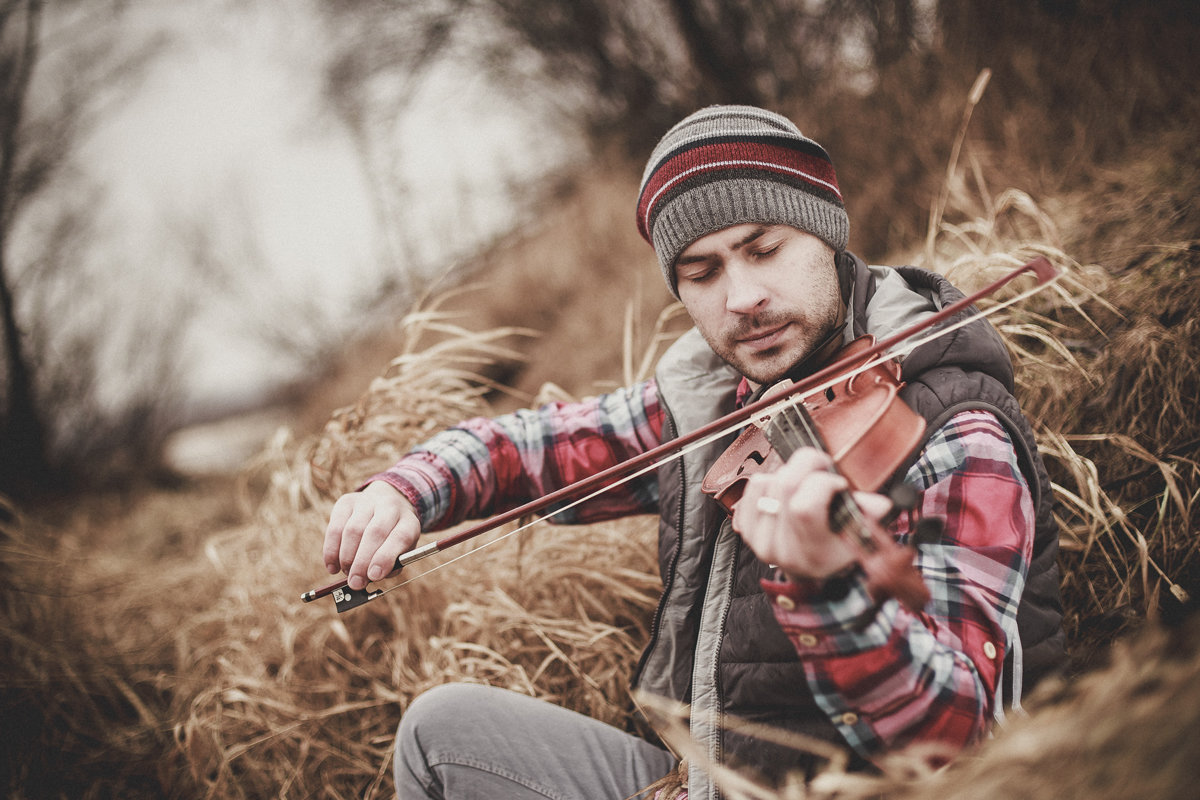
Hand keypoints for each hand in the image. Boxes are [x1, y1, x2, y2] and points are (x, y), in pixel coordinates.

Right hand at [323, 480, 421, 589]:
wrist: (385, 504)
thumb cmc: (393, 538)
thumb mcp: (401, 552)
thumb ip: (390, 567)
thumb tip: (369, 578)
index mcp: (409, 522)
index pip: (401, 537)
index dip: (386, 558)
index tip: (374, 576)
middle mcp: (390, 506)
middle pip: (375, 533)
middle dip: (362, 562)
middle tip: (355, 582)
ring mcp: (367, 501)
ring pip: (352, 530)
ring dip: (346, 558)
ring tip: (347, 573)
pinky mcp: (346, 502)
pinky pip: (335, 528)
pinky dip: (331, 551)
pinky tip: (332, 566)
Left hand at [731, 448, 891, 580]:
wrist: (811, 566)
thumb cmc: (838, 545)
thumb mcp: (859, 534)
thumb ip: (868, 516)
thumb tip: (880, 504)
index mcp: (814, 554)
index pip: (804, 507)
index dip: (822, 483)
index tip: (837, 482)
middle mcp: (782, 551)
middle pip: (785, 485)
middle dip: (807, 465)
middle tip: (822, 466)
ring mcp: (760, 541)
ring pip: (768, 482)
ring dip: (789, 473)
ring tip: (805, 484)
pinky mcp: (746, 529)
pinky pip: (753, 485)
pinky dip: (771, 479)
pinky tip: (786, 491)